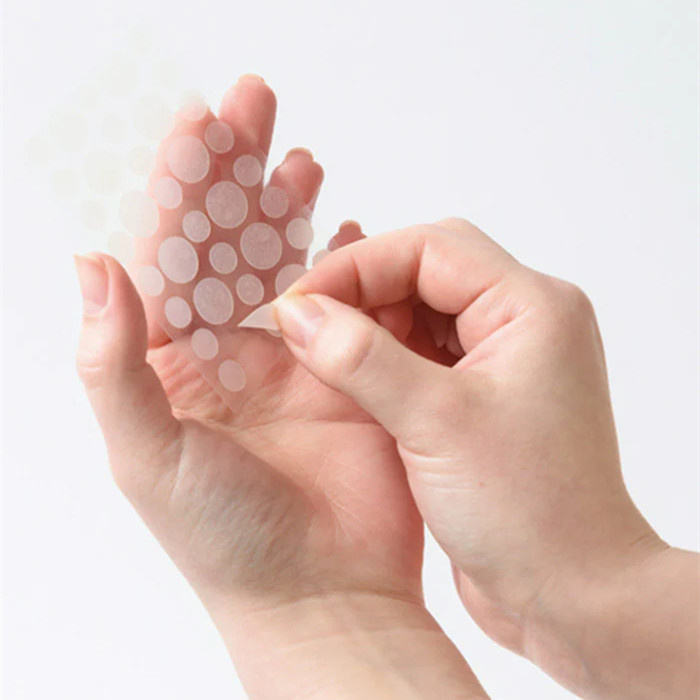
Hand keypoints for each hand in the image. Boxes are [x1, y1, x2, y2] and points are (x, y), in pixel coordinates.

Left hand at [75, 80, 484, 697]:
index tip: (195, 122)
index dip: (181, 186)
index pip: (171, 252)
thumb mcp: (146, 454)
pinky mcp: (349, 372)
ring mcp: (295, 358)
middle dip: (237, 169)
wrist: (321, 595)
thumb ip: (115, 362)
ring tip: (301, 157)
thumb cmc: (228, 539)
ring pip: (289, 259)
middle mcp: (232, 351)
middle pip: (230, 240)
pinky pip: (349, 301)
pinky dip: (352, 262)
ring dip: (292, 206)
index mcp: (174, 362)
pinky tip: (352, 228)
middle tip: (252, 101)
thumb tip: (92, 267)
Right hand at [274, 218, 699, 698]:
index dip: (357, 266)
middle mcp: (522, 323)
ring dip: (365, 327)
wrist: (571, 593)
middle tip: (303, 323)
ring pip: (418, 313)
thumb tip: (298, 312)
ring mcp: (501, 360)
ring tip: (315, 351)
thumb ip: (360, 358)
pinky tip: (344, 378)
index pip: (431, 249)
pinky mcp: (480, 396)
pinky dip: (379, 361)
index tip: (301, 301)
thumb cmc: (530, 511)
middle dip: (359, 292)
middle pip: (424, 272)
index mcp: (532, 307)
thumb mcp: (435, 423)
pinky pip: (421, 356)